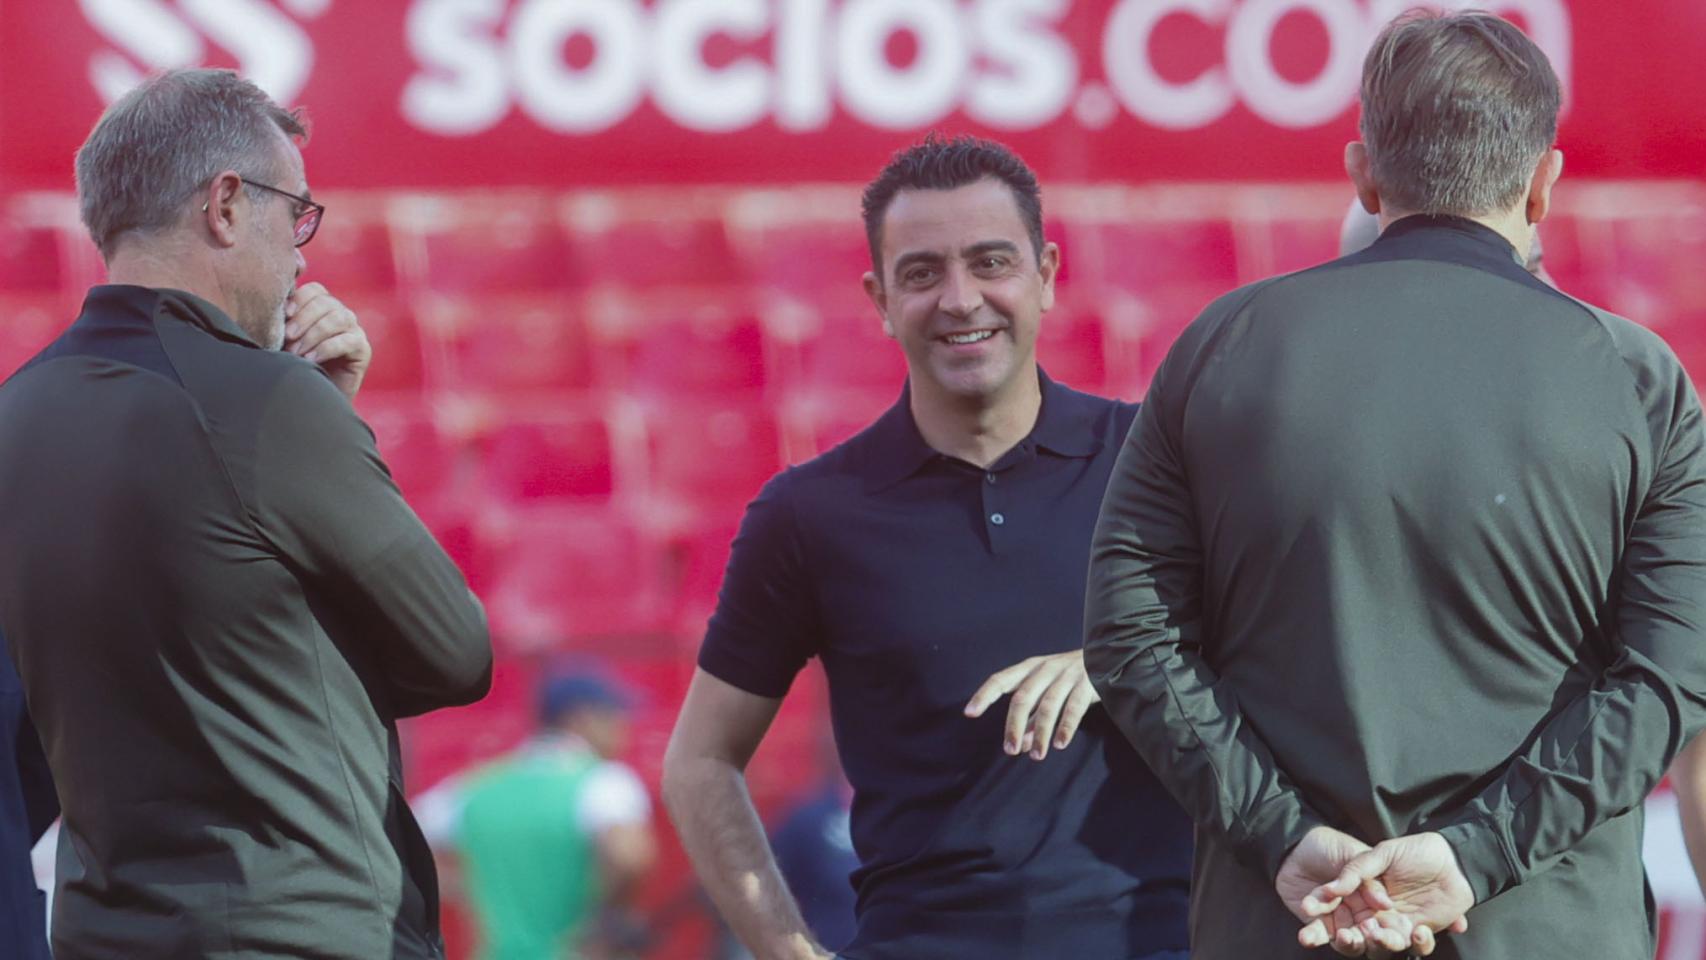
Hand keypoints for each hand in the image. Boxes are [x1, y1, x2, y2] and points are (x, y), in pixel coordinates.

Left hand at [284, 282, 370, 399]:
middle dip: (304, 318)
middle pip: (326, 302)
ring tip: (297, 352)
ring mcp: (354, 331)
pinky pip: (348, 341)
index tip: (283, 315)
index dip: (299, 299)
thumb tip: (265, 310)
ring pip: (338, 318)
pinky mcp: (363, 350)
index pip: (315, 290)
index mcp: (321, 308)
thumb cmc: (295, 368)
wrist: (314, 400)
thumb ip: (282, 324)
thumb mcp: (284, 342)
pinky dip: (326, 348)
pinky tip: (311, 360)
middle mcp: (340, 315)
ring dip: (314, 334)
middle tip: (287, 337)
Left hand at [964, 651, 1097, 760]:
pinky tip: (1060, 744)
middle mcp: (1045, 669)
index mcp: (1029, 668)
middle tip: (1010, 751)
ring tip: (1037, 756)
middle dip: (1014, 726)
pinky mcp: (1087, 684)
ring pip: (1048, 706)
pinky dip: (1066, 726)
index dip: (984, 695)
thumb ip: (1032, 718)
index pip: (1000, 680)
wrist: (1108, 655)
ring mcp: (1066, 675)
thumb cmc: (1069, 677)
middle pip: (1023, 698)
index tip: (970, 713)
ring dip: (1041, 733)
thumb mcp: (1046, 691)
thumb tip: (1021, 746)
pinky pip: (1074, 707)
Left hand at [1279, 826, 1413, 956]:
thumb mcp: (1353, 856)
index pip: (1387, 918)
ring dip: (1344, 941)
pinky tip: (1306, 937)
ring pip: (1347, 939)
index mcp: (1377, 897)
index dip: (1386, 927)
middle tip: (1357, 933)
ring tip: (1340, 935)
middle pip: (1369, 934)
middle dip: (1365, 938)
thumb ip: (1369, 879)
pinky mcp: (1320, 923)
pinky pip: (1319, 935)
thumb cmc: (1331, 846)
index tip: (1377, 926)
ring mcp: (1342, 919)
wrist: (1296, 847)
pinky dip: (1313, 937)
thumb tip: (1386, 904)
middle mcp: (1363, 912)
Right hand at [1305, 832, 1473, 955]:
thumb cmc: (1414, 851)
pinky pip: (1418, 946)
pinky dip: (1419, 943)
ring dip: (1382, 944)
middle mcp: (1377, 915)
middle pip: (1357, 937)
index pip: (1338, 916)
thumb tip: (1332, 889)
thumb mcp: (1381, 853)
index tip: (1326, 923)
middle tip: (1347, 936)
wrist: (1451, 855)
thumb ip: (1356, 869)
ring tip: (1380, 935)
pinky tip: (1419, 930)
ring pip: (1385, 945)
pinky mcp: (1422, 930)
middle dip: (1349, 941)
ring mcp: (1399, 925)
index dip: (1327, 925)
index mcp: (1362, 898)